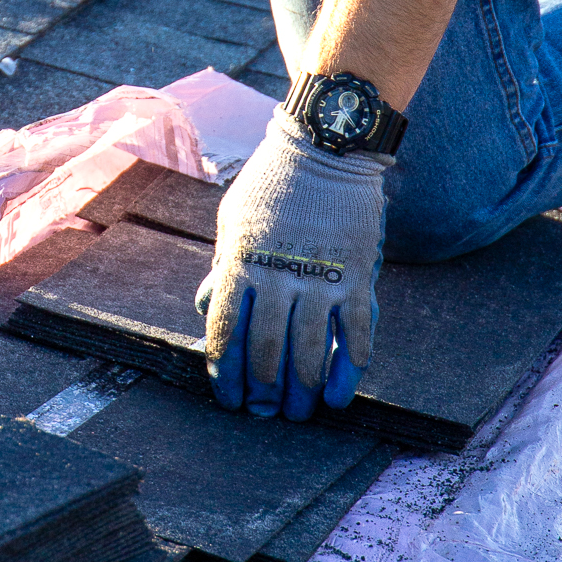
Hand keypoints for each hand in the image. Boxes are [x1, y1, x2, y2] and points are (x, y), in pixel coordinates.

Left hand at [195, 108, 386, 419]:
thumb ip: (223, 266)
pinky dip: (349, 367)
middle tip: (266, 413)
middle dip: (264, 389)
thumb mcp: (233, 219)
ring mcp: (319, 276)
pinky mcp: (356, 274)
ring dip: (304, 388)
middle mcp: (277, 275)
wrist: (325, 148)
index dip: (225, 371)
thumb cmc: (272, 184)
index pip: (224, 330)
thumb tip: (205, 308)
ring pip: (310, 349)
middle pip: (266, 349)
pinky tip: (341, 392)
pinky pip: (355, 331)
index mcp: (240, 262)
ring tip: (301, 410)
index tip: (228, 397)